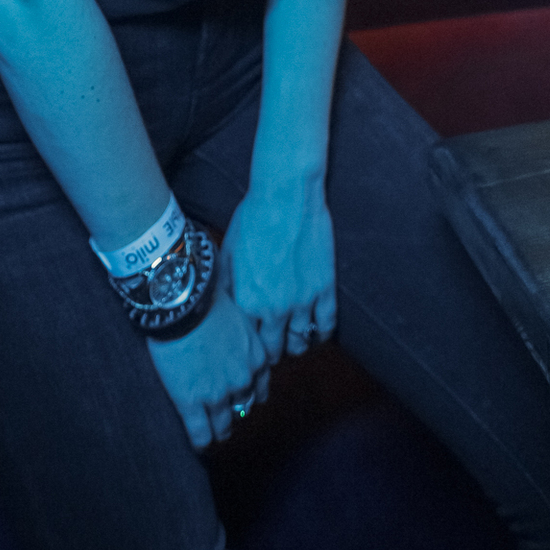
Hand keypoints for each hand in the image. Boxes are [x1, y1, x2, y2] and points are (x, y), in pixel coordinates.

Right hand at [145, 287, 268, 448]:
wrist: (181, 301)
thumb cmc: (207, 297)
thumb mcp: (236, 311)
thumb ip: (241, 332)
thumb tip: (238, 331)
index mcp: (256, 357)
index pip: (260, 387)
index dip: (249, 393)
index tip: (241, 396)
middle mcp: (242, 380)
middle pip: (243, 406)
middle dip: (235, 410)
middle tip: (226, 415)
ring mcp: (217, 394)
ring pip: (223, 424)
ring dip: (219, 429)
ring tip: (213, 433)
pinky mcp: (191, 402)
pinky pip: (200, 432)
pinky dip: (200, 440)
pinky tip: (199, 444)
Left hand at [220, 177, 335, 363]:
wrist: (284, 196)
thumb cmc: (252, 220)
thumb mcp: (227, 255)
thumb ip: (226, 288)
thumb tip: (222, 311)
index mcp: (248, 302)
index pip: (248, 342)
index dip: (250, 348)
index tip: (251, 347)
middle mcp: (275, 308)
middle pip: (276, 349)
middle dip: (273, 352)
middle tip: (273, 348)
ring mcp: (303, 300)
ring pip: (301, 342)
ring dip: (296, 346)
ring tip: (293, 342)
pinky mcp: (325, 288)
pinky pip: (327, 325)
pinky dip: (321, 335)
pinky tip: (317, 334)